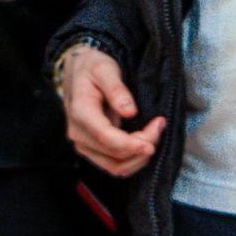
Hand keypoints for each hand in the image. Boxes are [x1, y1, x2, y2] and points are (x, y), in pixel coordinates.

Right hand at [58, 43, 162, 177]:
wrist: (77, 71)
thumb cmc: (90, 68)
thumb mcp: (104, 68)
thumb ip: (116, 89)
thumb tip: (130, 111)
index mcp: (80, 113)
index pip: (105, 137)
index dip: (130, 144)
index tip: (151, 141)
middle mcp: (78, 134)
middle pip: (114, 155)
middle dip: (141, 146)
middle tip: (158, 125)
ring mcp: (84, 145)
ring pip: (115, 166)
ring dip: (139, 157)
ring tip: (154, 134)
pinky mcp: (92, 150)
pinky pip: (114, 165)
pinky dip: (133, 160)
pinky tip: (144, 143)